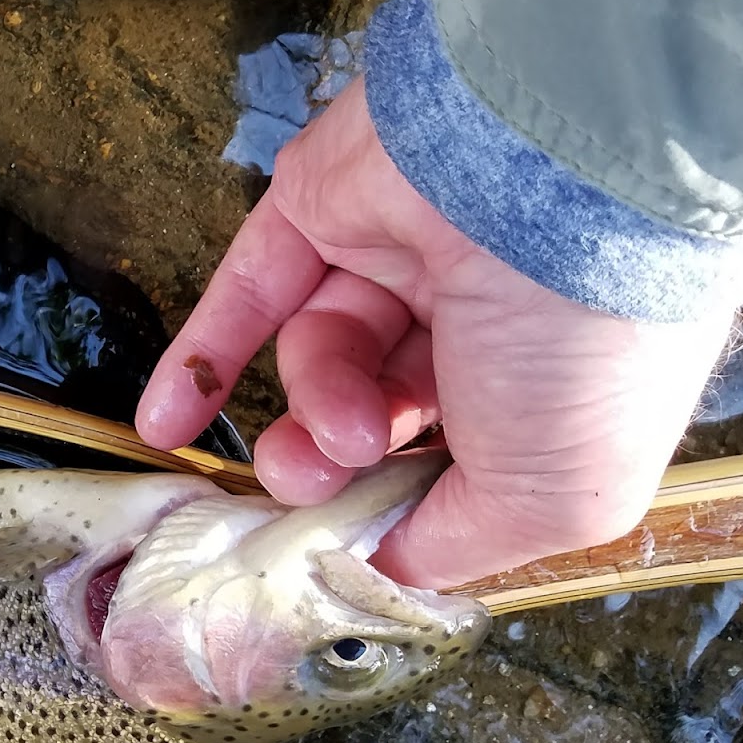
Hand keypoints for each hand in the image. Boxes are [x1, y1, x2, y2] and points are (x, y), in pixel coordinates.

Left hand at [134, 78, 736, 590]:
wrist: (556, 172)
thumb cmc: (581, 349)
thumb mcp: (551, 498)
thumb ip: (453, 546)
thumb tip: (373, 569)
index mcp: (559, 384)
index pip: (459, 463)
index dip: (399, 505)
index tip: (354, 547)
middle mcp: (485, 318)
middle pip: (376, 416)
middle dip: (336, 466)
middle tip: (321, 480)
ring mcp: (403, 256)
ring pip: (321, 356)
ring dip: (309, 409)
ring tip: (328, 431)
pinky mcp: (325, 205)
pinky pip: (248, 292)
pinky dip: (199, 363)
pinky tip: (161, 431)